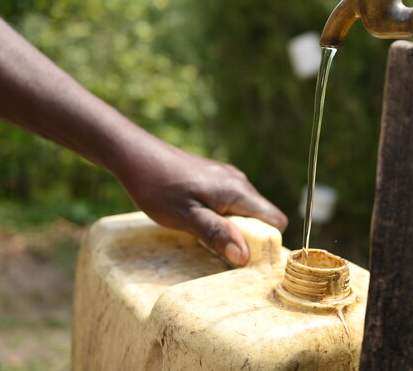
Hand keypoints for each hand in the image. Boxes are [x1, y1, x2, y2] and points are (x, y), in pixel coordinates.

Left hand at [112, 132, 287, 266]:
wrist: (136, 156)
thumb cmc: (158, 187)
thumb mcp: (186, 217)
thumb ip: (216, 234)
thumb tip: (244, 257)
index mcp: (237, 191)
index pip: (275, 220)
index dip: (267, 242)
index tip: (244, 257)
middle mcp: (238, 182)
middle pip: (261, 217)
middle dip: (247, 237)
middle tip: (218, 250)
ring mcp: (226, 177)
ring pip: (245, 210)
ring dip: (232, 227)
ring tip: (204, 234)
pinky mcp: (214, 177)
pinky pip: (231, 202)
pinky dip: (222, 216)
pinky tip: (197, 219)